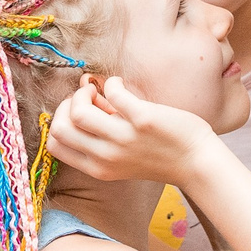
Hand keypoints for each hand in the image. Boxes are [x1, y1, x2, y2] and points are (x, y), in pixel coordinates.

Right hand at [47, 75, 215, 187]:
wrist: (195, 161)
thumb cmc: (158, 156)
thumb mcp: (120, 159)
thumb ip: (99, 137)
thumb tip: (83, 99)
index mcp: (97, 168)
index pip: (54, 145)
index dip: (62, 121)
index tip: (81, 112)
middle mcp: (106, 157)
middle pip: (59, 128)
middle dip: (68, 105)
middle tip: (89, 99)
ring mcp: (123, 139)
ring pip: (78, 112)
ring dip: (84, 92)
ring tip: (101, 90)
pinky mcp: (142, 120)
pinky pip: (113, 92)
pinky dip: (114, 82)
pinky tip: (122, 84)